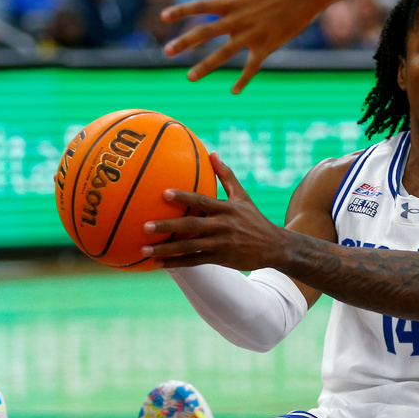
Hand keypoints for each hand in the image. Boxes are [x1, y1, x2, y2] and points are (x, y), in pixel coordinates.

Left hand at [142, 153, 289, 269]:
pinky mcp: (220, 258)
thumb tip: (212, 153)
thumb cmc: (254, 219)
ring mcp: (221, 244)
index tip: (164, 194)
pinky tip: (158, 263)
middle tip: (145, 226)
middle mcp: (222, 226)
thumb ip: (226, 176)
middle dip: (167, 226)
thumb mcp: (243, 196)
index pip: (202, 201)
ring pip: (189, 247)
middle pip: (191, 225)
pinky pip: (194, 261)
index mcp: (226, 209)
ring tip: (144, 249)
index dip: (184, 197)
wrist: (274, 246)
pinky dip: (176, 262)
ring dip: (166, 249)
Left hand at [161, 0, 323, 93]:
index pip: (200, 6)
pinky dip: (243, 79)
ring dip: (205, 66)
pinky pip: (251, 67)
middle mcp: (238, 19)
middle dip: (184, 42)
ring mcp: (252, 34)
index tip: (163, 16)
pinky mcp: (267, 45)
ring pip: (223, 54)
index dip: (180, 10)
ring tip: (190, 77)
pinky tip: (234, 91)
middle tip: (166, 52)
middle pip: (205, 32)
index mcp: (232, 0)